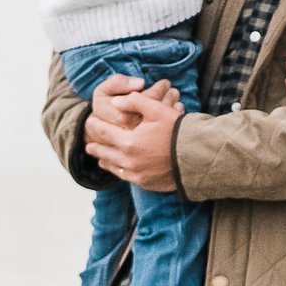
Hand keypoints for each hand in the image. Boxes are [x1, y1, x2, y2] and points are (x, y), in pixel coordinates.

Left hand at [85, 74, 183, 190]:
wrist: (197, 156)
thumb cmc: (177, 130)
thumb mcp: (157, 109)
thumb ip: (134, 102)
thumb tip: (115, 102)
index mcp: (128, 142)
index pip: (103, 133)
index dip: (95, 126)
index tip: (89, 122)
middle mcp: (129, 161)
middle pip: (104, 153)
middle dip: (95, 147)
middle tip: (88, 144)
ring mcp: (137, 175)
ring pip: (113, 168)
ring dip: (105, 161)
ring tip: (100, 158)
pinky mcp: (146, 183)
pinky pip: (126, 177)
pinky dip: (120, 171)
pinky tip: (120, 168)